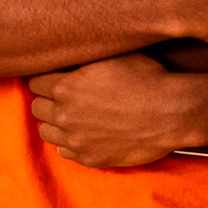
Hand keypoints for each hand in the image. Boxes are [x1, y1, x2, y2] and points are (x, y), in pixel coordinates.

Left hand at [29, 53, 193, 167]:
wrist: (172, 113)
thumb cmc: (146, 78)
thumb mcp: (112, 55)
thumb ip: (83, 57)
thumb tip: (68, 50)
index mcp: (66, 86)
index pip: (35, 82)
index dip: (46, 77)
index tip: (56, 75)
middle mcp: (65, 115)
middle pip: (37, 107)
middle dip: (48, 98)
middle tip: (64, 94)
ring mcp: (76, 140)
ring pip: (45, 131)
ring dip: (55, 121)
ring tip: (72, 114)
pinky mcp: (89, 158)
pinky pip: (63, 151)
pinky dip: (69, 141)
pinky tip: (84, 131)